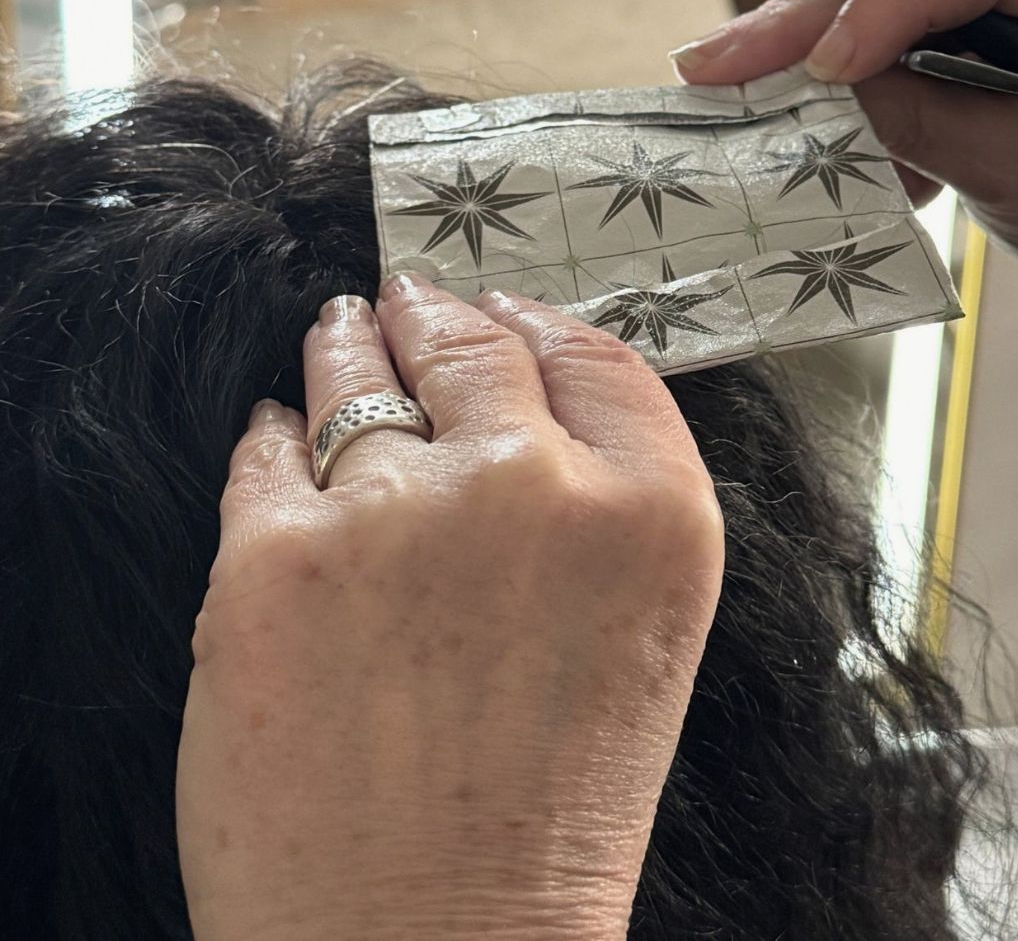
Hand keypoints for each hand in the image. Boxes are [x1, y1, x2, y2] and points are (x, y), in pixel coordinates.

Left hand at [176, 281, 723, 940]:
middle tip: (405, 300)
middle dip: (432, 314)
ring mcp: (396, 514)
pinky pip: (265, 452)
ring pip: (353, 375)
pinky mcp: (274, 558)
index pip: (593, 357)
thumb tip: (519, 396)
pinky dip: (272, 441)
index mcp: (652, 517)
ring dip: (344, 350)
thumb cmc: (547, 819)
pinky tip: (277, 439)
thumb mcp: (641, 638)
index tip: (502, 307)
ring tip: (338, 335)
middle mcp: (533, 490)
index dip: (539, 321)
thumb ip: (604, 507)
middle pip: (472, 343)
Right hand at [671, 0, 1017, 337]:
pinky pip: (866, 26)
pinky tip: (795, 120)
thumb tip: (832, 88)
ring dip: (801, 53)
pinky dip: (825, 78)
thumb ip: (935, 124)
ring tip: (729, 93)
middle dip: (805, 22)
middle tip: (716, 66)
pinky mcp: (947, 13)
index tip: (829, 65)